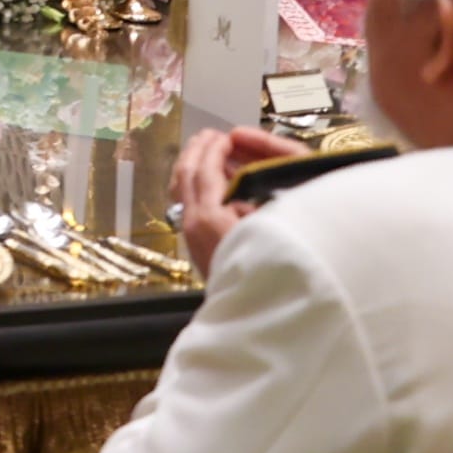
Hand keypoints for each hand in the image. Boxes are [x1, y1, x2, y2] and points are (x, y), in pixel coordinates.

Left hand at [172, 124, 306, 277]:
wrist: (257, 316)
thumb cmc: (271, 270)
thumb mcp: (270, 231)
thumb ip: (252, 203)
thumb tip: (236, 189)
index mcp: (210, 216)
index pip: (205, 171)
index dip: (215, 150)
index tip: (226, 135)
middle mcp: (193, 222)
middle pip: (186, 175)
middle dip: (197, 151)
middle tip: (211, 135)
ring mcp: (190, 234)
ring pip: (181, 188)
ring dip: (192, 166)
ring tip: (206, 151)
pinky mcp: (195, 244)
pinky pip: (187, 202)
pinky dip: (193, 183)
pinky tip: (208, 183)